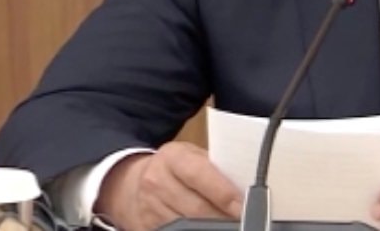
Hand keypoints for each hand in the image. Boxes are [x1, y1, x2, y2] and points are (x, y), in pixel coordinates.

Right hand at [96, 141, 243, 230]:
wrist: (134, 183)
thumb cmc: (173, 168)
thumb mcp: (191, 156)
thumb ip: (214, 168)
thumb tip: (245, 186)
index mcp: (172, 158)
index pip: (200, 175)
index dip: (224, 193)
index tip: (243, 206)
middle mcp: (157, 182)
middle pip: (196, 209)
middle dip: (223, 218)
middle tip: (244, 222)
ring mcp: (150, 208)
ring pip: (187, 227)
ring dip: (211, 228)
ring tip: (228, 225)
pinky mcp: (147, 228)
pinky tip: (205, 229)